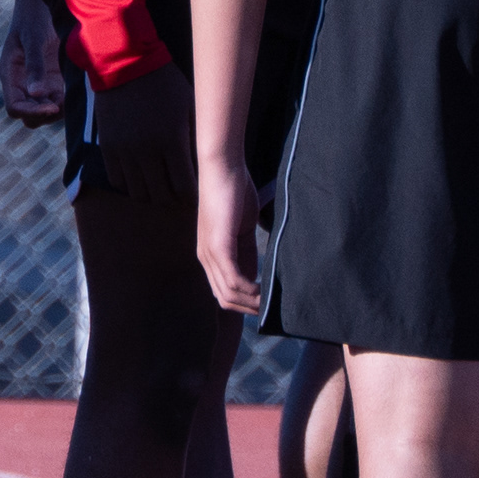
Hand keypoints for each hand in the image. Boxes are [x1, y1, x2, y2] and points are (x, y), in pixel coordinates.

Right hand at [0, 0, 64, 125]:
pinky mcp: (51, 78)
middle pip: (26, 115)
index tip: (52, 105)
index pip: (14, 107)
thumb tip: (37, 95)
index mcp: (10, 73)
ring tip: (69, 99)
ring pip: (41, 110)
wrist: (43, 0)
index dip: (32, 111)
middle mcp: (21, 81)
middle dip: (43, 115)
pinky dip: (63, 102)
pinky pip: (54, 100)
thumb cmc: (34, 16)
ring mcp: (36, 81)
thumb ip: (35, 66)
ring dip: (55, 111)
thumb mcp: (34, 39)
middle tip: (61, 104)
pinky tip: (73, 93)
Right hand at [93, 59, 196, 203]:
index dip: (192, 196)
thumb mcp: (190, 105)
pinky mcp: (107, 148)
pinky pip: (118, 181)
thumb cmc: (165, 84)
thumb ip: (197, 136)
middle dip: (173, 199)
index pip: (184, 188)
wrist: (124, 64)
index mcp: (172, 140)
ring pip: (138, 193)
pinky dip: (130, 185)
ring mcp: (124, 151)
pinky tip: (139, 176)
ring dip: (151, 194)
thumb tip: (207, 163)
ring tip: (158, 186)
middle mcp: (147, 151)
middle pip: (161, 196)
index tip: (195, 193)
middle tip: (177, 192)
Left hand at [198, 153, 261, 312]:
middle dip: (249, 309)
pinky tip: (264, 290)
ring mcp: (210, 253)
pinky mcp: (219, 244)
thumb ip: (247, 253)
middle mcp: (206, 258)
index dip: (245, 304)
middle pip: (225, 299)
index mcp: (210, 255)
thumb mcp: (241, 230)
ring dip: (252, 303)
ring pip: (229, 294)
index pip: (224, 293)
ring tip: (272, 303)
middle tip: (272, 309)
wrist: (224, 167)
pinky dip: (250, 290)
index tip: (267, 305)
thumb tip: (257, 276)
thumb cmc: (234, 194)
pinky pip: (233, 279)